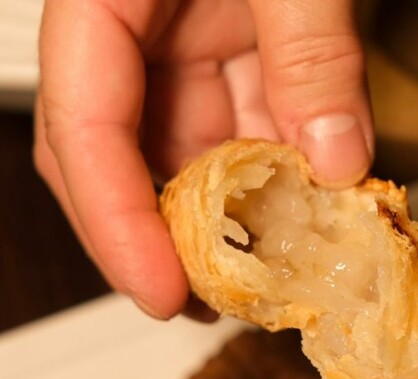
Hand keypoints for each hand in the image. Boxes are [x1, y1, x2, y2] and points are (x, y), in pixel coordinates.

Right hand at [33, 0, 372, 318]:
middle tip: (214, 304)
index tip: (162, 293)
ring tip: (275, 275)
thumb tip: (335, 162)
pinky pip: (241, 130)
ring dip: (232, 220)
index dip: (115, 221)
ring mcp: (181, 48)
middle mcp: (131, 34)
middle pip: (119, 160)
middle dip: (164, 242)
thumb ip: (313, 49)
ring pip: (189, 156)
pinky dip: (274, 178)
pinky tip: (308, 212)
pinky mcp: (229, 53)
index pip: (82, 123)